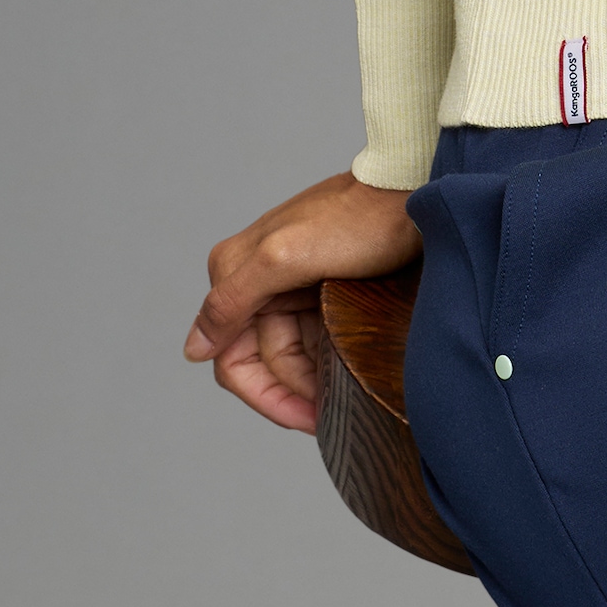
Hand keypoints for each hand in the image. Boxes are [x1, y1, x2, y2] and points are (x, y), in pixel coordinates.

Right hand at [184, 168, 421, 433]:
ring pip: (292, 353)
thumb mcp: (286, 256)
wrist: (412, 189)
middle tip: (335, 414)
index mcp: (235, 269)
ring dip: (317, 378)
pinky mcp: (323, 285)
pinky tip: (352, 370)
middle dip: (296, 390)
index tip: (307, 418)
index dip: (265, 396)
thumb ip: (234, 299)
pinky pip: (315, 336)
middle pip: (264, 361)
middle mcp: (255, 278)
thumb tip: (194, 349)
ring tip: (351, 394)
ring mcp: (290, 283)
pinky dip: (330, 358)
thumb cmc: (356, 219)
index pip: (230, 357)